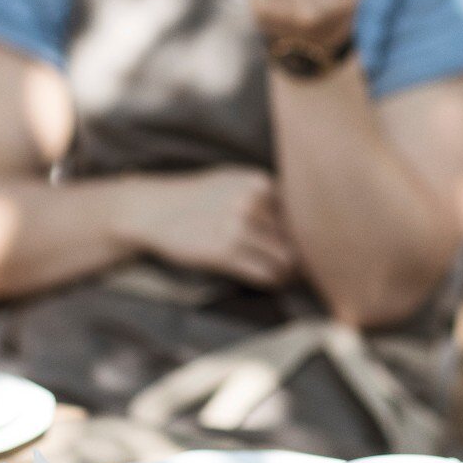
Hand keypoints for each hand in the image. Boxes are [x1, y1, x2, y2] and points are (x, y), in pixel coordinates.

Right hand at [121, 166, 296, 288]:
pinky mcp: (223, 252)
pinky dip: (273, 281)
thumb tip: (309, 221)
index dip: (306, 233)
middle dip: (300, 255)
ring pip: (287, 260)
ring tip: (282, 275)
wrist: (153, 209)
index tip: (303, 246)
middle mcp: (251, 200)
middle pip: (298, 238)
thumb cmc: (198, 198)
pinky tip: (268, 280)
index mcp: (259, 181)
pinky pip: (267, 274)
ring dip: (288, 272)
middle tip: (296, 268)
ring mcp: (237, 226)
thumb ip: (268, 196)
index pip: (303, 214)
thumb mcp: (234, 181)